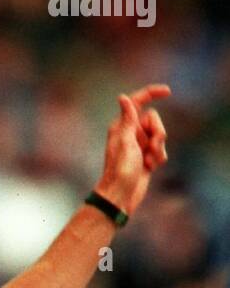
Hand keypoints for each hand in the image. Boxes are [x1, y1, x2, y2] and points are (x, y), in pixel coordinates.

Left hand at [94, 83, 170, 217]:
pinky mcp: (147, 157)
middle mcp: (131, 133)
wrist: (121, 195)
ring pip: (160, 136)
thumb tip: (123, 97)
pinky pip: (161, 150)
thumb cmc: (120, 170)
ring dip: (158, 148)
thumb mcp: (125, 141)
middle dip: (158, 131)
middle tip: (151, 146)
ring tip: (149, 161)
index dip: (152, 93)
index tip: (168, 92)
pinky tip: (150, 168)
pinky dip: (159, 158)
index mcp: (123, 126)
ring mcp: (140, 145)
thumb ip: (128, 119)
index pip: (139, 102)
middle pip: (154, 119)